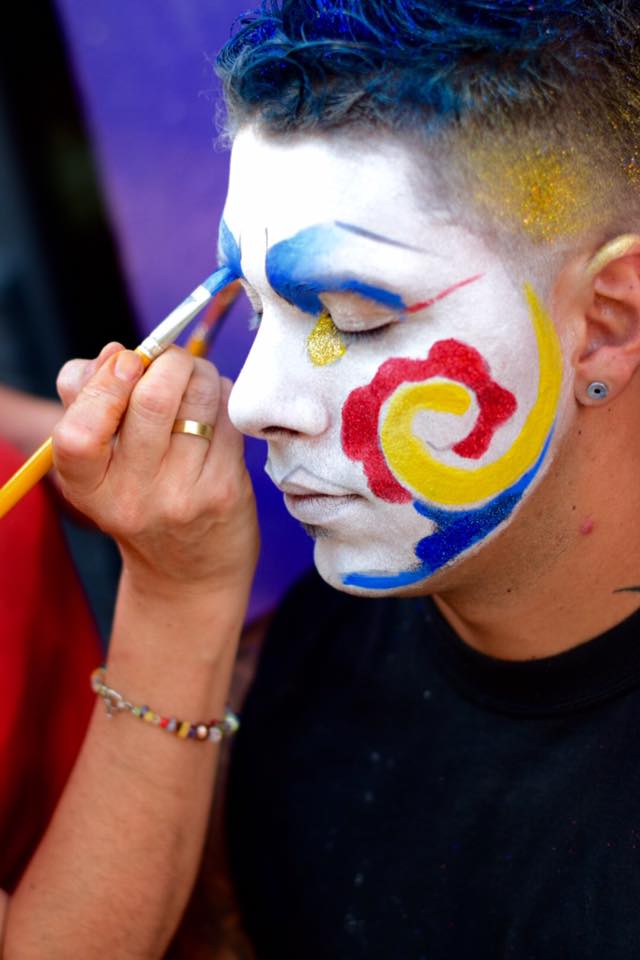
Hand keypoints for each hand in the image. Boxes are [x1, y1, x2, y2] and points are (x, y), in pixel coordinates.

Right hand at [54, 343, 258, 596]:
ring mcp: (183, 495)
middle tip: (172, 361)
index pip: (78, 433)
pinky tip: (215, 410)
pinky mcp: (224, 490)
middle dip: (169, 361)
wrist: (188, 572)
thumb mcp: (98, 463)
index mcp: (86, 485)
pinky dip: (224, 397)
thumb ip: (89, 400)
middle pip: (152, 400)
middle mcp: (132, 496)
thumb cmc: (138, 497)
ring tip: (196, 381)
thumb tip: (116, 353)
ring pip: (199, 399)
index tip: (127, 362)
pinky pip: (228, 416)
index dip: (104, 385)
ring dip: (201, 373)